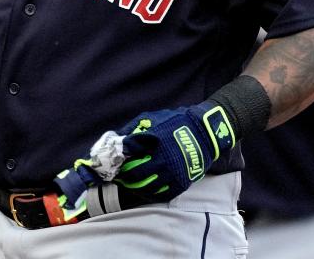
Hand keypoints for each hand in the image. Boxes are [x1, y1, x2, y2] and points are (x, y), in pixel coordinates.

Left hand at [110, 103, 234, 203]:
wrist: (204, 133)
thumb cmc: (174, 122)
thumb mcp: (150, 119)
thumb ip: (132, 129)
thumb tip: (115, 139)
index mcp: (152, 143)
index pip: (128, 158)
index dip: (116, 163)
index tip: (110, 166)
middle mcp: (162, 160)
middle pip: (135, 175)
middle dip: (123, 177)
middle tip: (117, 177)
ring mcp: (173, 173)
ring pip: (147, 188)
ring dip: (134, 188)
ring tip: (127, 185)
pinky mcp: (181, 183)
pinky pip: (162, 194)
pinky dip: (149, 195)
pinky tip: (142, 191)